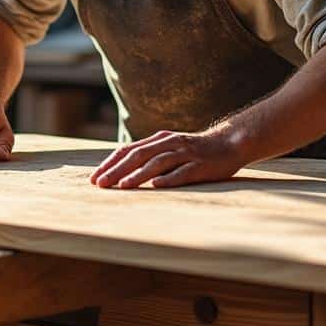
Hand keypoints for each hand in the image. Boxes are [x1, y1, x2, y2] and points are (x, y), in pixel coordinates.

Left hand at [89, 130, 247, 188]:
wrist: (230, 142)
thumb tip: (122, 170)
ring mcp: (185, 154)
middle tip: (100, 184)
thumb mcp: (169, 147)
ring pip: (157, 163)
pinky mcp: (200, 165)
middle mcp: (169, 144)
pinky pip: (182, 173)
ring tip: (122, 186)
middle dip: (117, 170)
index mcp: (158, 140)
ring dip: (138, 175)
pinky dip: (168, 179)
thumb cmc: (195, 150)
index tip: (94, 178)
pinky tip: (155, 186)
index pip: (128, 151)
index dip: (110, 164)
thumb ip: (150, 155)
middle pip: (138, 156)